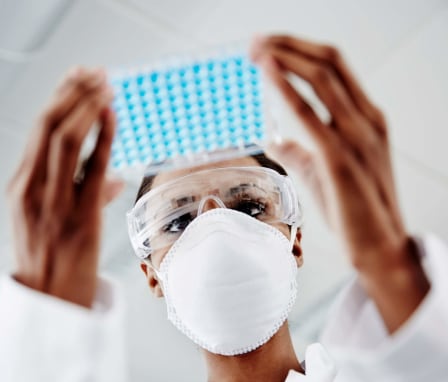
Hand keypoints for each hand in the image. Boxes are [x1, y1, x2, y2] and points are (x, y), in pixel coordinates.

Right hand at [7, 67, 123, 307]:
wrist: (50, 299)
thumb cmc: (52, 256)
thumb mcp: (51, 218)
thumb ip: (79, 192)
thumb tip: (113, 178)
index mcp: (20, 185)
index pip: (38, 130)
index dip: (59, 98)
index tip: (77, 76)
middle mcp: (32, 189)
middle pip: (49, 126)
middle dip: (72, 93)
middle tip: (94, 71)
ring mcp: (54, 203)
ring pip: (66, 140)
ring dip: (87, 107)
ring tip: (106, 85)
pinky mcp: (80, 217)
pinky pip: (92, 168)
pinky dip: (103, 137)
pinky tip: (113, 115)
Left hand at [251, 35, 428, 331]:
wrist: (377, 243)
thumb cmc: (352, 207)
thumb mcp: (322, 171)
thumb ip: (298, 151)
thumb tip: (274, 139)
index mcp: (366, 118)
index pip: (335, 67)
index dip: (300, 50)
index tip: (269, 48)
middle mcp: (366, 119)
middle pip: (328, 62)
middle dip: (289, 45)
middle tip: (255, 42)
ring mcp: (357, 136)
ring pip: (322, 78)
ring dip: (285, 57)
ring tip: (256, 50)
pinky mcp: (340, 158)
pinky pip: (310, 115)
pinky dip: (287, 89)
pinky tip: (268, 72)